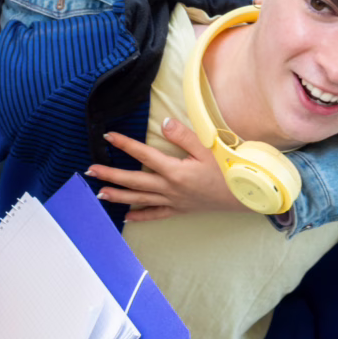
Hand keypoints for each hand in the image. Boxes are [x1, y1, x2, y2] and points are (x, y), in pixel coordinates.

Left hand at [86, 121, 245, 221]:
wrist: (247, 197)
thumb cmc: (229, 171)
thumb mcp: (209, 149)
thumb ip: (184, 136)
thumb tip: (163, 122)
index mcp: (175, 170)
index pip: (144, 154)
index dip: (125, 144)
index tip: (108, 136)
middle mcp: (170, 188)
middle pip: (134, 180)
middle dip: (110, 174)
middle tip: (90, 170)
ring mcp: (173, 201)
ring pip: (140, 198)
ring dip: (118, 195)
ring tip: (98, 193)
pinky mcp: (180, 210)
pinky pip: (156, 214)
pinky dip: (140, 215)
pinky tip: (126, 216)